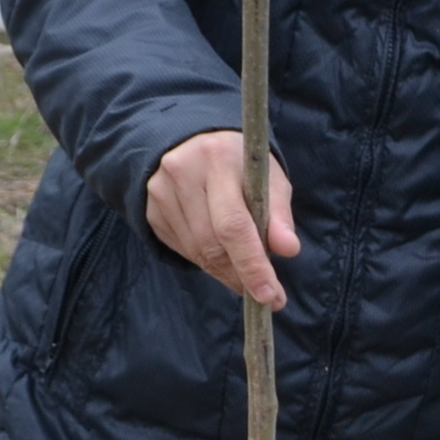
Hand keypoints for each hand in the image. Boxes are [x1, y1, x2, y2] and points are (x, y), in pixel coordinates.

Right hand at [145, 129, 299, 308]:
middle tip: (268, 294)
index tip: (270, 294)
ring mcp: (161, 193)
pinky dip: (208, 262)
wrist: (195, 144)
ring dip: (227, 272)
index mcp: (217, 159)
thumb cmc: (241, 165)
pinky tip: (223, 254)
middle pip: (212, 244)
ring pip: (197, 253)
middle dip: (242, 275)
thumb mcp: (268, 178)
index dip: (252, 264)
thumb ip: (279, 215)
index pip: (233, 224)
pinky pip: (184, 251)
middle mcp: (182, 173)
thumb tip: (288, 250)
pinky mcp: (151, 211)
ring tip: (248, 274)